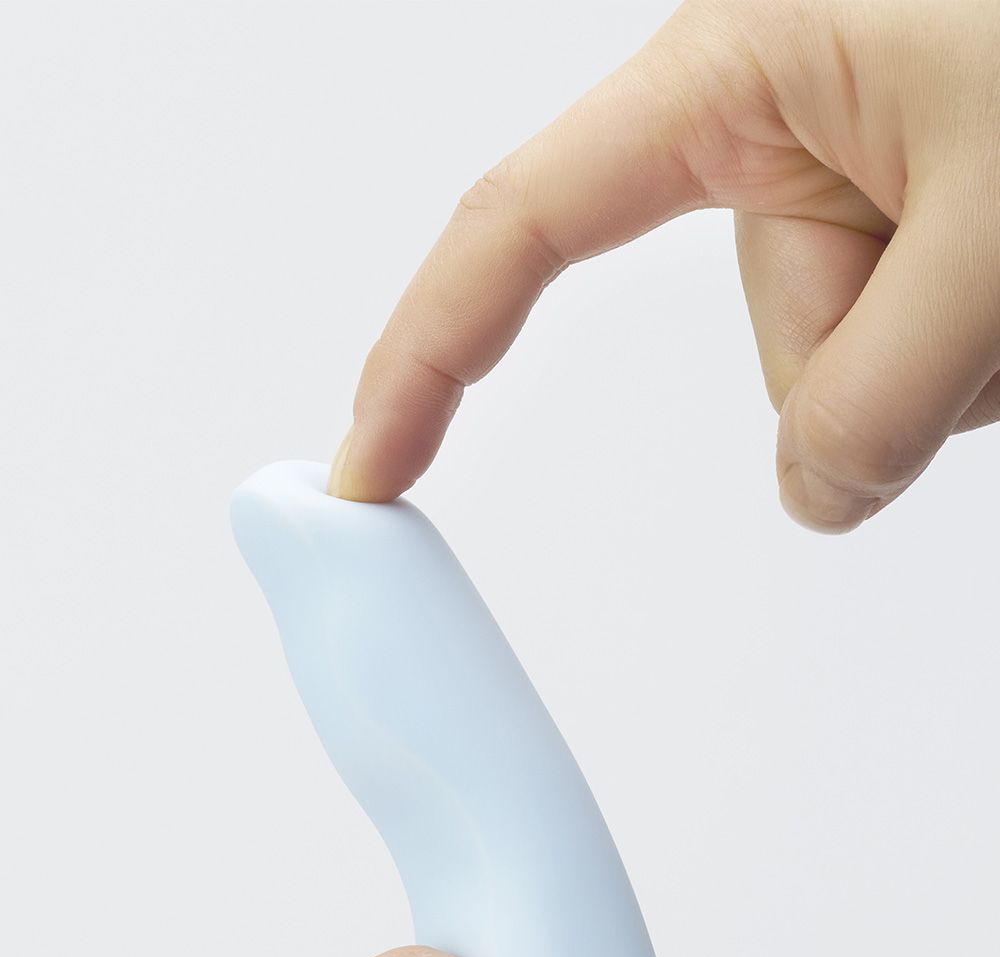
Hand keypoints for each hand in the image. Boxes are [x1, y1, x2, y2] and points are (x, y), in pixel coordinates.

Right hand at [327, 0, 999, 532]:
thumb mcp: (999, 217)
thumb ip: (884, 385)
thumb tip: (815, 496)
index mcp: (734, 66)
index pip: (520, 230)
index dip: (423, 353)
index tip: (367, 464)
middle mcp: (770, 115)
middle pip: (770, 333)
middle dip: (885, 361)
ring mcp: (844, 169)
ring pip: (854, 356)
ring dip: (956, 357)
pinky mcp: (904, 209)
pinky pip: (910, 348)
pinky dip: (979, 353)